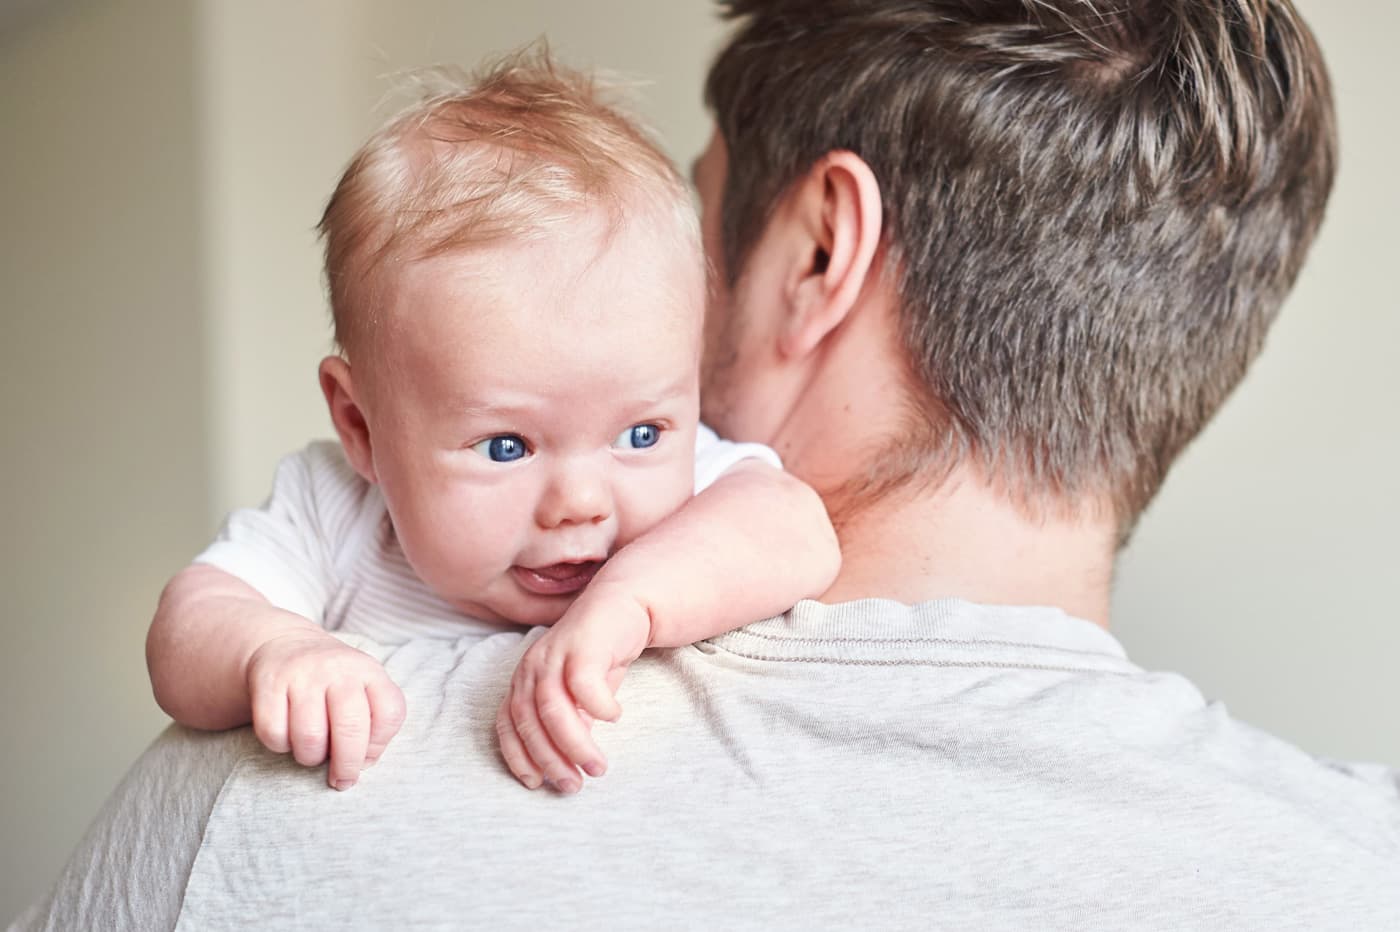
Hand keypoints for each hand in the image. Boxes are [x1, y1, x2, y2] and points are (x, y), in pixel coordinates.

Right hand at [245, 631, 405, 789]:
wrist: (283, 645)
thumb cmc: (331, 682)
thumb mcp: (362, 689)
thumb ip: (373, 724)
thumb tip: (361, 764)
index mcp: (369, 670)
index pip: (390, 713)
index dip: (379, 746)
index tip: (366, 758)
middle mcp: (338, 668)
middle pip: (351, 729)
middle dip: (347, 765)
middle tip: (342, 780)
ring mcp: (303, 674)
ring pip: (310, 739)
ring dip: (311, 758)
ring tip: (312, 750)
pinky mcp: (269, 683)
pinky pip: (275, 734)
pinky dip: (281, 746)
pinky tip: (287, 735)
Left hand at [496, 581, 650, 793]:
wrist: (625, 605)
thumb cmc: (599, 655)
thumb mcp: (578, 695)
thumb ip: (568, 722)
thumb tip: (567, 760)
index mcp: (525, 679)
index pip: (509, 722)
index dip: (518, 756)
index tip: (536, 783)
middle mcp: (532, 666)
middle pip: (529, 720)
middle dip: (549, 759)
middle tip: (574, 786)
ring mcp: (555, 653)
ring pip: (553, 708)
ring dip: (574, 744)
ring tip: (597, 767)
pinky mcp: (583, 644)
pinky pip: (583, 684)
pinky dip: (597, 707)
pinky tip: (614, 716)